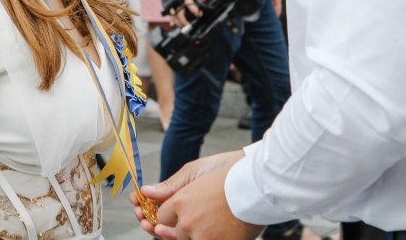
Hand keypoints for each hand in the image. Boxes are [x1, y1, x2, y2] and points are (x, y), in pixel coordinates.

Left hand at [131, 151, 260, 239]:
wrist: (260, 182)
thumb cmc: (229, 172)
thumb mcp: (194, 172)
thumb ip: (169, 186)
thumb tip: (146, 192)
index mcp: (181, 203)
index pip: (162, 217)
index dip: (169, 213)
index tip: (176, 210)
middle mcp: (188, 223)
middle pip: (175, 232)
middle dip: (183, 224)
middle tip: (202, 214)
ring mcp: (204, 237)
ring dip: (197, 233)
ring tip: (214, 218)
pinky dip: (211, 235)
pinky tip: (219, 226)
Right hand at [171, 0, 209, 26]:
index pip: (188, 3)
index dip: (193, 9)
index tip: (198, 14)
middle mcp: (176, 0)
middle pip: (178, 13)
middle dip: (183, 21)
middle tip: (189, 27)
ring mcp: (171, 3)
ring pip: (173, 16)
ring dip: (178, 23)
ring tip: (184, 28)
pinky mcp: (168, 5)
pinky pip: (170, 15)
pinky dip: (173, 20)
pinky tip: (176, 25)